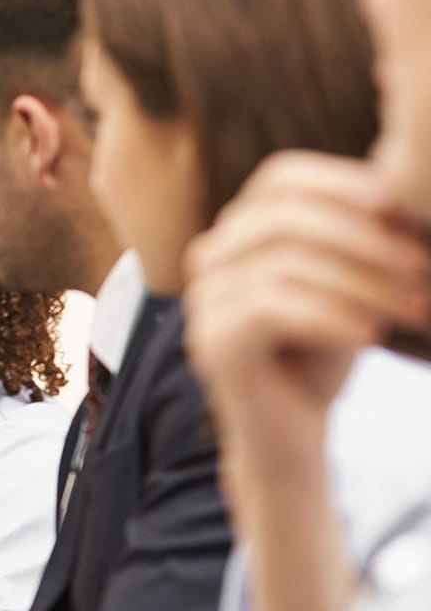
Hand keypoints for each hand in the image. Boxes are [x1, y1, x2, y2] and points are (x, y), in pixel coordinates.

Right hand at [184, 152, 429, 462]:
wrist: (291, 432)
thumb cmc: (326, 349)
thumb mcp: (352, 278)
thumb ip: (362, 231)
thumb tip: (405, 178)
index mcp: (239, 231)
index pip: (281, 178)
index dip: (342, 184)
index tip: (401, 208)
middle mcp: (209, 258)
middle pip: (280, 216)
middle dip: (363, 239)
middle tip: (421, 267)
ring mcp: (203, 301)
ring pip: (281, 264)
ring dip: (361, 283)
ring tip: (411, 306)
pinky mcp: (209, 343)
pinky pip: (268, 309)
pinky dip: (329, 316)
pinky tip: (368, 334)